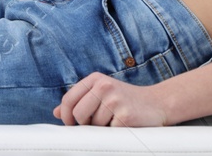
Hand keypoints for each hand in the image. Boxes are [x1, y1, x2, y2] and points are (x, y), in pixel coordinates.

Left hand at [54, 72, 169, 126]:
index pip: (68, 99)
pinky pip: (108, 132)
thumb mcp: (100, 94)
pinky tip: (123, 124)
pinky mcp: (125, 115)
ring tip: (114, 119)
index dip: (65, 116)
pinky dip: (113, 132)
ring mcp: (115, 100)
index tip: (71, 124)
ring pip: (93, 125)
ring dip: (102, 128)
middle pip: (77, 114)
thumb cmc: (124, 100)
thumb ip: (79, 101)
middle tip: (97, 123)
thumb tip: (55, 112)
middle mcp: (104, 85)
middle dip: (84, 124)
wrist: (156, 103)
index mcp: (95, 79)